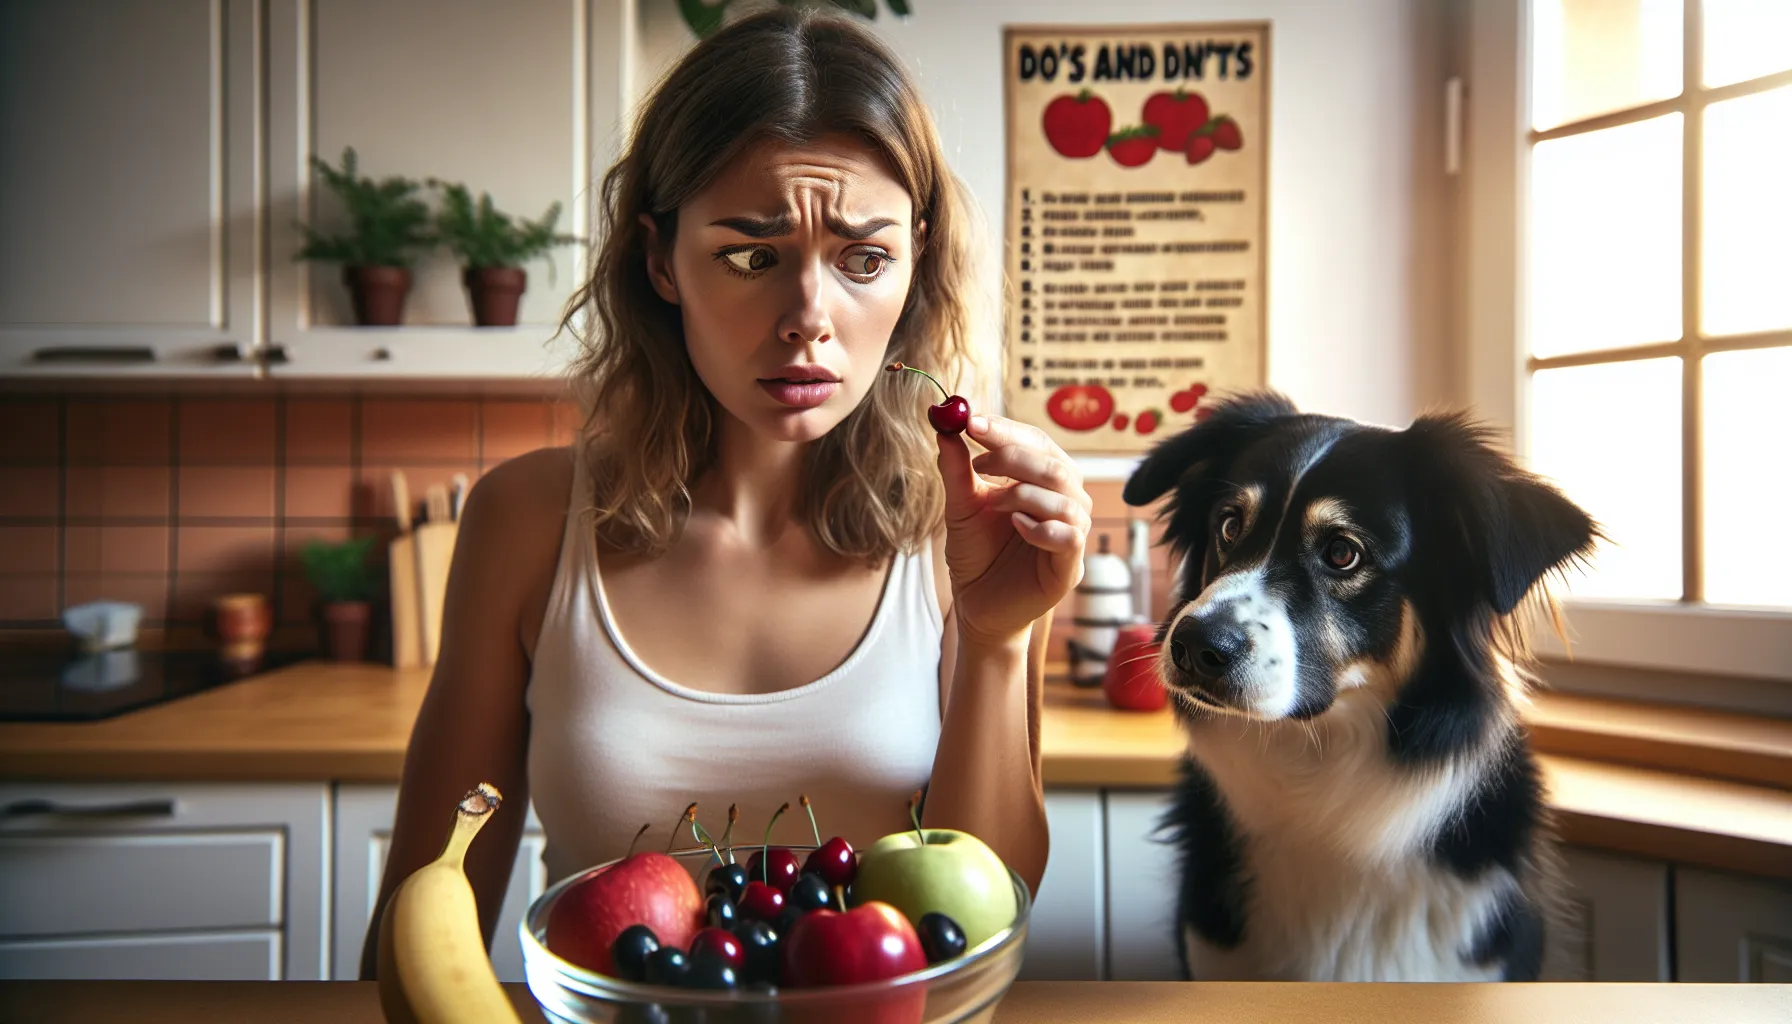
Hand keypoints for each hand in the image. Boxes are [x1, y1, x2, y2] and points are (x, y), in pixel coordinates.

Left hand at [937, 413, 1091, 649]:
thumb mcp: (961, 507)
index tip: (972, 422)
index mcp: (1043, 481)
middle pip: (1056, 465)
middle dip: (1014, 456)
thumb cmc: (976, 554)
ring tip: (992, 503)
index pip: (1037, 442)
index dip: (1007, 429)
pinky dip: (1042, 527)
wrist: (976, 606)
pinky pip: (1070, 537)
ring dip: (1024, 493)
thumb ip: (957, 470)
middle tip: (977, 461)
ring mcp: (1071, 535)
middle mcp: (1065, 502)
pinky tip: (1017, 526)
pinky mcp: (1070, 567)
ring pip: (1066, 497)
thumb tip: (944, 427)